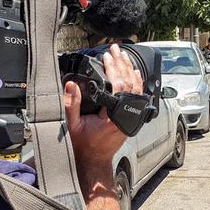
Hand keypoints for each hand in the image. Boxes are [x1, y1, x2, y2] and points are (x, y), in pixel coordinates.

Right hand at [63, 44, 143, 167]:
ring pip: (136, 89)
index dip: (113, 69)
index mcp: (112, 118)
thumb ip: (71, 104)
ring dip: (129, 71)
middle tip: (115, 50)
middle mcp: (125, 117)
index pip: (118, 87)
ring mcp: (130, 118)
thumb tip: (71, 85)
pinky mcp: (131, 118)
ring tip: (124, 56)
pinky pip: (137, 97)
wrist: (95, 159)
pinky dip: (136, 82)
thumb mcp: (72, 125)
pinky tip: (133, 72)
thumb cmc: (85, 146)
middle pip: (129, 84)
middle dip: (122, 64)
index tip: (107, 57)